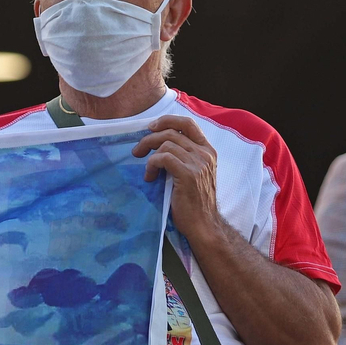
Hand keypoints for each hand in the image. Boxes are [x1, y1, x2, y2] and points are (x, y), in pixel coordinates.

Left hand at [131, 115, 222, 243]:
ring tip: (147, 170)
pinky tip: (150, 177)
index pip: (188, 123)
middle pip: (172, 131)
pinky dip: (152, 165)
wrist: (203, 224)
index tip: (151, 127)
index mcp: (208, 151)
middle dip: (150, 138)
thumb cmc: (195, 202)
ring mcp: (198, 163)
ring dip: (150, 155)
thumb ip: (184, 157)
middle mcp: (205, 154)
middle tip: (137, 151)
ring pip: (166, 143)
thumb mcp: (194, 174)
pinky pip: (163, 158)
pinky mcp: (188, 174)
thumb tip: (159, 145)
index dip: (167, 120)